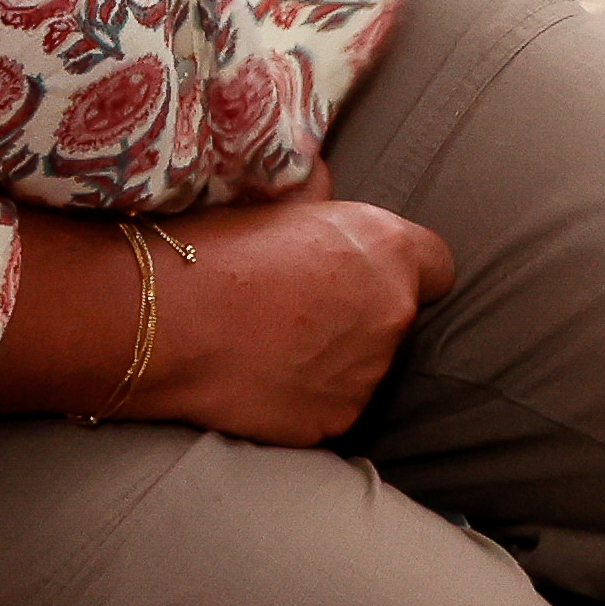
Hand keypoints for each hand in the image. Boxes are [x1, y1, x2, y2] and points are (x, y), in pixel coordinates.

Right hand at [144, 174, 455, 445]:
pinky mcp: (334, 422)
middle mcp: (392, 315)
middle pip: (395, 317)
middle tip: (300, 307)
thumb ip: (321, 200)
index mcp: (388, 251)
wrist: (166, 321)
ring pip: (364, 366)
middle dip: (361, 314)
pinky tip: (263, 378)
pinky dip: (307, 397)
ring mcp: (366, 375)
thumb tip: (324, 184)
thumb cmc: (216, 250)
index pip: (438, 266)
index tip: (367, 273)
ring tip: (272, 343)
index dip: (404, 270)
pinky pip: (331, 406)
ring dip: (335, 358)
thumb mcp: (278, 203)